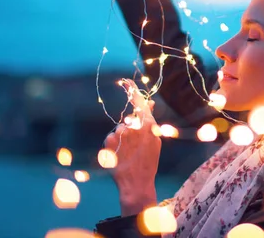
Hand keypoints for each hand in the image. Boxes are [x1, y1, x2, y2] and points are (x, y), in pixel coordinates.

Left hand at [103, 79, 160, 215]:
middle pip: (130, 119)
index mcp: (148, 124)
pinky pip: (112, 137)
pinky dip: (115, 144)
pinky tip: (120, 155)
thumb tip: (149, 102)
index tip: (124, 81)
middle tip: (135, 147)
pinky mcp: (108, 140)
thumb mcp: (154, 139)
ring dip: (123, 139)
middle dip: (131, 129)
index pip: (138, 101)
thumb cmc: (148, 161)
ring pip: (120, 129)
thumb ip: (150, 119)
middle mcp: (133, 125)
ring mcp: (120, 133)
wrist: (136, 182)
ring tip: (129, 154)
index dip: (131, 90)